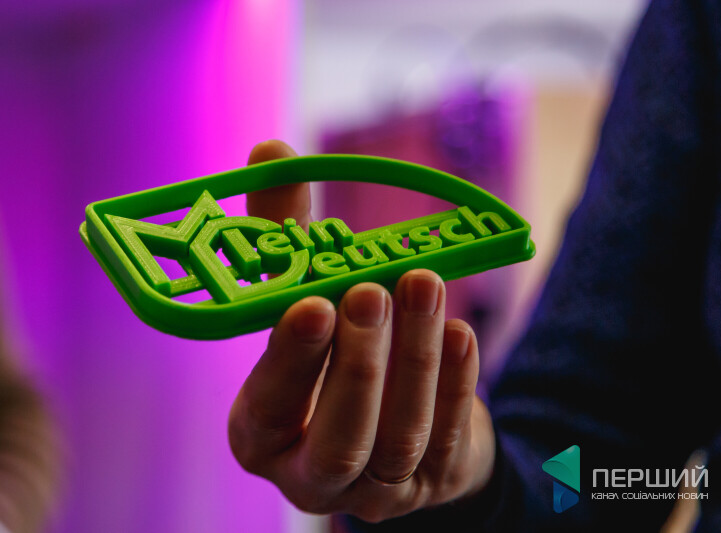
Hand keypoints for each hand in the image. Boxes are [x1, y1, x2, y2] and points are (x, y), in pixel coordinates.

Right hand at [228, 140, 495, 521]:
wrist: (386, 416)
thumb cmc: (328, 351)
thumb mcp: (301, 299)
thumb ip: (284, 236)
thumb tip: (270, 152)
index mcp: (261, 432)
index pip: (270, 406)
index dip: (291, 359)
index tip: (313, 302)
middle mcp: (309, 475)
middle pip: (340, 438)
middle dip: (360, 363)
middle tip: (372, 290)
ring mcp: (373, 490)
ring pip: (399, 439)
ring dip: (416, 360)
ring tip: (423, 285)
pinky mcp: (426, 484)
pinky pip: (445, 438)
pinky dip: (455, 383)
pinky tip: (459, 331)